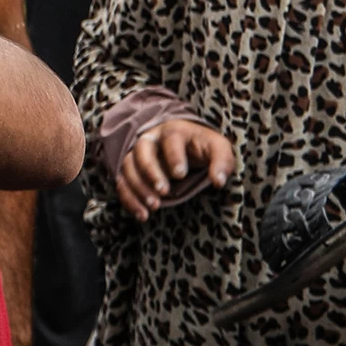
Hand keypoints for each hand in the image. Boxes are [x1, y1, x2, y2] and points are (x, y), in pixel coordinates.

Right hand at [112, 117, 233, 221]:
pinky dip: (129, 200)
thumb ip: (222, 161)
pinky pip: (122, 183)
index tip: (180, 175)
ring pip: (128, 167)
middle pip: (142, 150)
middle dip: (150, 172)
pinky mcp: (131, 170)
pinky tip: (143, 215)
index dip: (174, 157)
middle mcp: (151, 139)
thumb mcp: (218, 148)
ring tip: (154, 207)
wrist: (185, 145)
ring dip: (138, 188)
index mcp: (174, 131)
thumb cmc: (203, 148)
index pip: (170, 139)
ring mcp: (138, 154)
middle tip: (164, 192)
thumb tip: (218, 181)